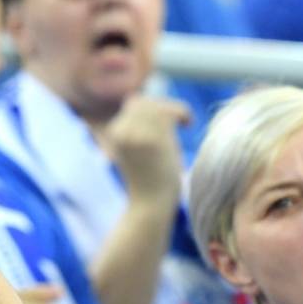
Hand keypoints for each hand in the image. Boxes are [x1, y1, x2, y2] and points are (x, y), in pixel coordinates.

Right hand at [98, 95, 190, 211]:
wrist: (151, 206)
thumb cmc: (148, 179)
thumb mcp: (135, 148)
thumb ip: (134, 125)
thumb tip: (132, 96)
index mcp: (114, 133)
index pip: (134, 103)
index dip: (155, 107)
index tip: (170, 120)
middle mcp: (121, 131)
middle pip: (146, 101)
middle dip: (164, 107)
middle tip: (180, 123)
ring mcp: (135, 135)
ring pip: (158, 106)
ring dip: (174, 111)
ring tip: (185, 124)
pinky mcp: (152, 141)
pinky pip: (170, 112)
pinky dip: (184, 113)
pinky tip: (188, 125)